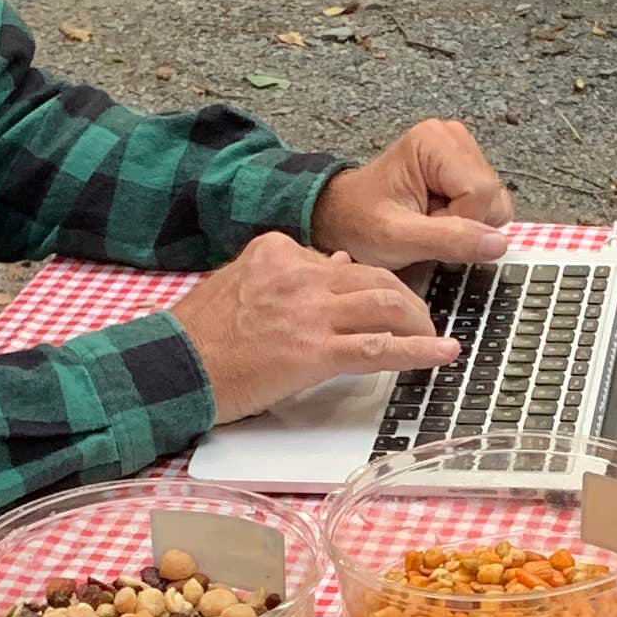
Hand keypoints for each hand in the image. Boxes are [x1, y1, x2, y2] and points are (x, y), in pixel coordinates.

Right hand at [168, 230, 458, 426]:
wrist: (173, 365)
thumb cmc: (200, 334)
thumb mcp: (242, 283)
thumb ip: (289, 273)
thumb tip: (338, 266)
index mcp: (280, 252)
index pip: (344, 262)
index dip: (372, 284)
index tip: (386, 301)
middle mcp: (300, 274)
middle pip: (377, 277)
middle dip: (408, 299)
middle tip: (423, 319)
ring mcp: (309, 312)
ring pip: (387, 304)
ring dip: (419, 322)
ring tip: (436, 337)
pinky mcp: (314, 352)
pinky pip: (379, 348)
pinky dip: (419, 350)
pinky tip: (443, 355)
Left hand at [312, 120, 514, 274]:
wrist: (344, 216)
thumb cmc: (361, 222)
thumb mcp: (398, 238)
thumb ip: (449, 240)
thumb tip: (498, 243)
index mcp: (434, 142)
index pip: (480, 192)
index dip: (460, 223)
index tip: (426, 230)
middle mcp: (453, 137)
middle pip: (491, 196)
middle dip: (464, 224)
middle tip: (424, 226)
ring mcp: (462, 151)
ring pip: (495, 203)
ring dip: (466, 225)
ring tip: (427, 222)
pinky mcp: (467, 169)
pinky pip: (489, 205)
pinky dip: (467, 221)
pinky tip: (436, 218)